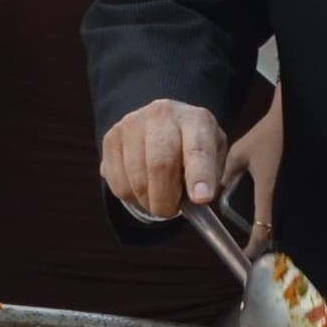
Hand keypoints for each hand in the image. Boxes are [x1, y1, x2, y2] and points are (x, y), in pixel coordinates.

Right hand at [101, 99, 237, 221]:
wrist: (163, 126)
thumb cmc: (192, 148)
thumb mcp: (214, 157)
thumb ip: (212, 178)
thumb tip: (199, 200)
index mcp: (196, 119)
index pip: (198, 149)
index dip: (199, 176)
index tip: (201, 199)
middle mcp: (163, 115)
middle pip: (160, 165)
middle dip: (166, 200)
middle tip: (171, 211)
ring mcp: (133, 124)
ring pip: (136, 179)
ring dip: (149, 201)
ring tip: (159, 197)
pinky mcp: (111, 138)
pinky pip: (118, 183)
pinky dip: (131, 198)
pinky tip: (142, 187)